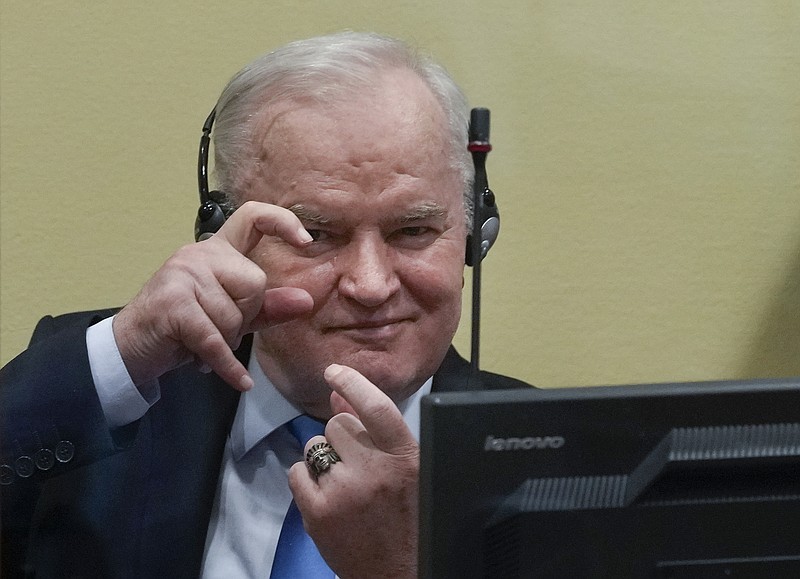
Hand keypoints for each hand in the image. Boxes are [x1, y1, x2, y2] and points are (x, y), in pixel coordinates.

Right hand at [113, 201, 313, 389]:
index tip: (306, 241)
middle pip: (255, 284)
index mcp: (217, 251)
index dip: (282, 222)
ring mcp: (183, 275)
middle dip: (244, 317)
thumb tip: (306, 301)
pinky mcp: (173, 305)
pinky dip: (227, 365)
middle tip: (217, 329)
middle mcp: (199, 255)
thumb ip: (268, 307)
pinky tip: (238, 380)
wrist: (131, 348)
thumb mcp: (232, 316)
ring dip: (225, 342)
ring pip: (234, 316)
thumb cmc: (183, 328)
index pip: (253, 218)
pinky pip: (216, 339)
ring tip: (201, 343)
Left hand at [288, 364, 419, 578]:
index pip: (376, 406)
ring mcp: (345, 491)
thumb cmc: (407, 516)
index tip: (334, 371)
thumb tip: (339, 395)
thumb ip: (373, 429)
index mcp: (405, 456)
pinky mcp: (319, 512)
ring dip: (324, 458)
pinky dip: (306, 480)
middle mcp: (376, 470)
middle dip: (341, 436)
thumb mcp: (405, 468)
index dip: (352, 383)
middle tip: (357, 463)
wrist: (400, 571)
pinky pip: (296, 471)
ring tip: (345, 484)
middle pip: (337, 423)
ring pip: (315, 445)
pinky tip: (326, 497)